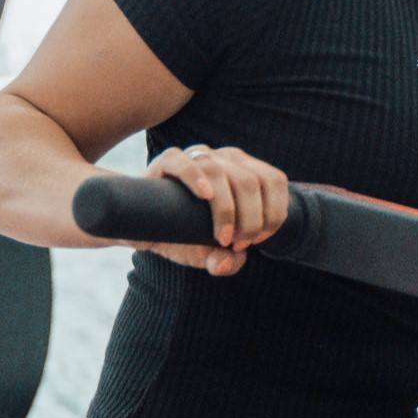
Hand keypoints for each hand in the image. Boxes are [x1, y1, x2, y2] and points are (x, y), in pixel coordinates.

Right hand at [136, 144, 289, 275]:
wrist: (143, 227)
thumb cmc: (184, 235)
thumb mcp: (210, 254)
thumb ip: (227, 261)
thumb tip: (227, 261)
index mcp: (244, 171)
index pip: (274, 181)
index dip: (274, 213)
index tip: (258, 241)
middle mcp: (224, 158)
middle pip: (250, 181)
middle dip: (251, 219)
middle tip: (237, 244)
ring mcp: (196, 156)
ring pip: (220, 172)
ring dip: (227, 210)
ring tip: (221, 237)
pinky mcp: (166, 162)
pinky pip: (186, 163)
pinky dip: (198, 178)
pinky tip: (205, 197)